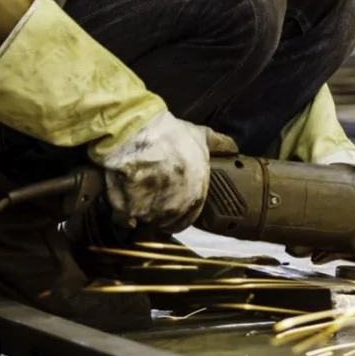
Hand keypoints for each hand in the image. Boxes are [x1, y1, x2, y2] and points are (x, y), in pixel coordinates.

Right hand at [98, 111, 237, 231]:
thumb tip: (233, 149)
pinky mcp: (127, 212)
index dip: (178, 213)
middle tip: (150, 196)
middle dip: (159, 212)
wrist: (135, 133)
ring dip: (141, 213)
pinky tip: (121, 197)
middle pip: (166, 221)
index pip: (188, 218)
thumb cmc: (168, 135)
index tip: (169, 204)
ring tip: (134, 193)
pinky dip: (121, 212)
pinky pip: (124, 219)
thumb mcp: (199, 136)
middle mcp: (175, 209)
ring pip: (145, 221)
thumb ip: (219, 145)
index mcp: (196, 196)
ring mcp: (150, 213)